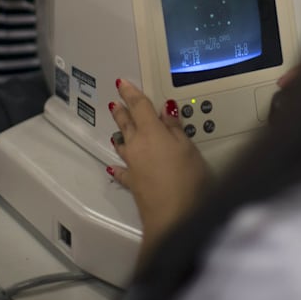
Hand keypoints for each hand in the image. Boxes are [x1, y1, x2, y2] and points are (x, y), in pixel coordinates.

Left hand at [108, 79, 210, 263]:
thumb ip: (175, 128)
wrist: (173, 216)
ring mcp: (133, 165)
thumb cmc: (185, 180)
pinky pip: (121, 171)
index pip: (139, 106)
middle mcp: (137, 145)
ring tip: (116, 129)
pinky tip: (113, 168)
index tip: (123, 83)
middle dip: (121, 110)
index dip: (131, 93)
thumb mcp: (188, 147)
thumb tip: (166, 110)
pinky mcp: (133, 183)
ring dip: (119, 133)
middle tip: (115, 100)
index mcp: (151, 132)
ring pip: (122, 143)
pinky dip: (117, 167)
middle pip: (126, 122)